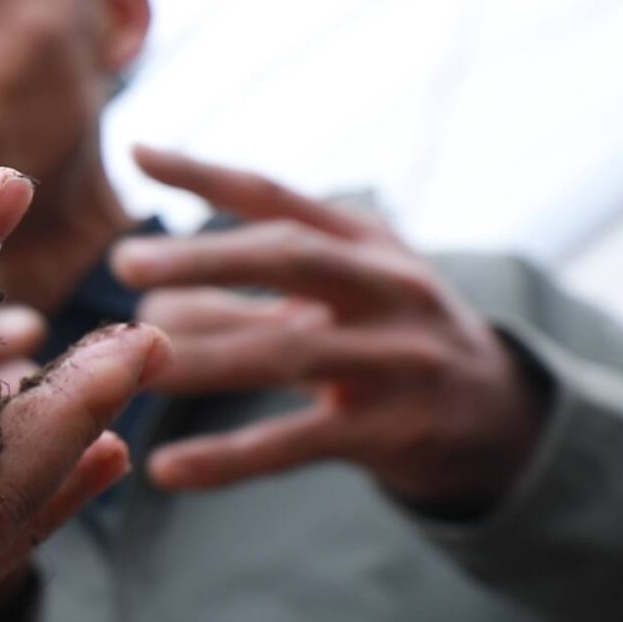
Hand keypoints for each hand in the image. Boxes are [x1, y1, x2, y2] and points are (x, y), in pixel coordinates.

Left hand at [112, 146, 546, 514]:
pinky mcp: (392, 430)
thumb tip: (148, 303)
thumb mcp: (339, 295)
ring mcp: (396, 357)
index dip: (206, 174)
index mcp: (364, 240)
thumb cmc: (386, 339)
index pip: (277, 195)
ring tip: (133, 363)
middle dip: (204, 257)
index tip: (136, 152)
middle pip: (290, 257)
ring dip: (203, 358)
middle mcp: (388, 286)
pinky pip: (296, 443)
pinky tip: (166, 469)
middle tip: (124, 261)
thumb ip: (252, 290)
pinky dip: (228, 459)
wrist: (499, 418)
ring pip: (287, 352)